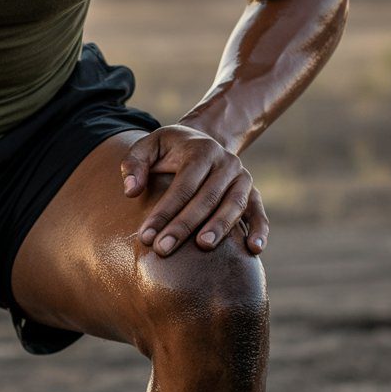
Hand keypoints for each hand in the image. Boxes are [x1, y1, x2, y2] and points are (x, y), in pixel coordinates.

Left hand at [120, 124, 268, 256]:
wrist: (204, 141)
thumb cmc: (170, 150)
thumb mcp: (149, 146)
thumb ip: (134, 163)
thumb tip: (131, 191)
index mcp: (201, 150)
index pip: (182, 186)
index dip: (164, 212)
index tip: (146, 236)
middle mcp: (226, 162)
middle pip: (206, 198)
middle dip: (184, 226)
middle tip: (163, 249)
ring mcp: (242, 178)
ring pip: (233, 205)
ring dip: (219, 227)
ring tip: (203, 247)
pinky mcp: (253, 193)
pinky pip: (259, 212)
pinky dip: (259, 230)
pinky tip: (252, 250)